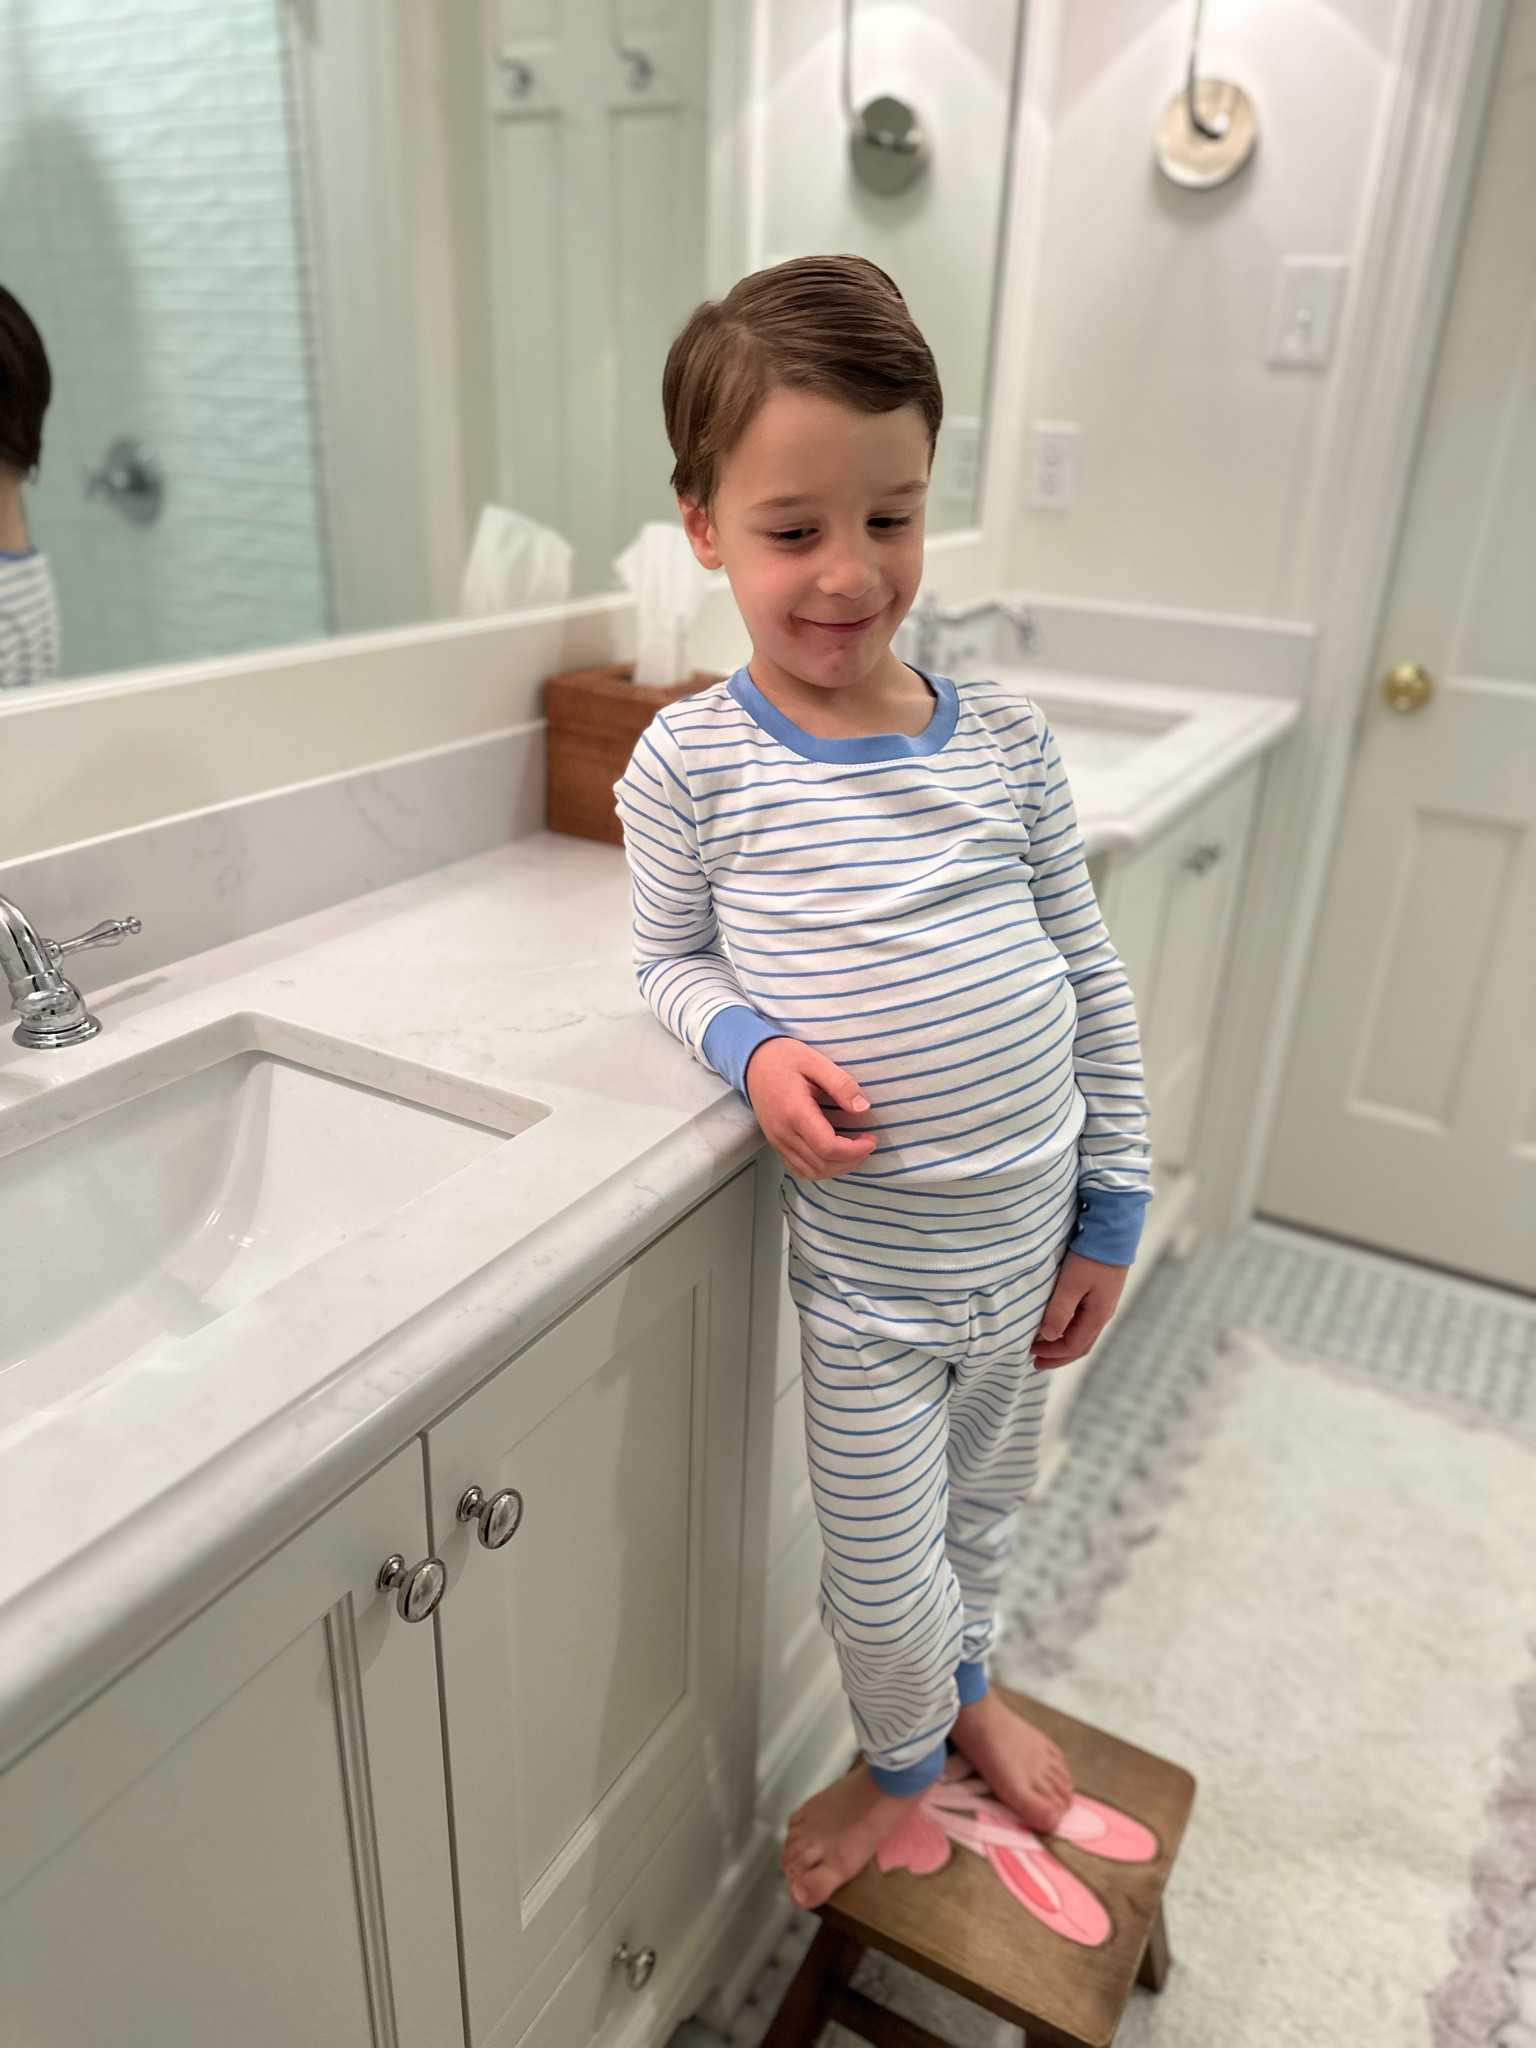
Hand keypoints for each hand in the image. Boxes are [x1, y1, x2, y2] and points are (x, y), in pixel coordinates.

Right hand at [745, 1037, 877, 1179]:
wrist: (753, 1061)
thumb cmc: (785, 1057)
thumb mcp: (816, 1061)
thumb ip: (840, 1084)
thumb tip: (863, 1108)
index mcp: (795, 1112)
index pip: (828, 1147)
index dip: (854, 1150)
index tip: (870, 1139)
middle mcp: (783, 1132)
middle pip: (821, 1164)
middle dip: (850, 1160)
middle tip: (866, 1144)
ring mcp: (777, 1141)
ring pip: (810, 1171)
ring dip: (837, 1168)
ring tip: (854, 1152)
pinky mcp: (775, 1143)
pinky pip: (798, 1168)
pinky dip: (820, 1169)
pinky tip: (834, 1156)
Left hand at [1031, 1250, 1127, 1367]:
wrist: (1112, 1233)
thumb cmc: (1091, 1257)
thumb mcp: (1071, 1284)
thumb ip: (1060, 1311)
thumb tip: (1049, 1338)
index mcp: (1097, 1316)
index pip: (1073, 1346)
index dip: (1052, 1354)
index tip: (1031, 1354)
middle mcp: (1103, 1315)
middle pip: (1080, 1346)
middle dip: (1058, 1356)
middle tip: (1036, 1362)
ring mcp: (1103, 1305)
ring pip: (1083, 1334)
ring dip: (1063, 1344)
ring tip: (1045, 1347)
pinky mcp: (1100, 1294)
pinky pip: (1084, 1322)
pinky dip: (1069, 1330)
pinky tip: (1058, 1325)